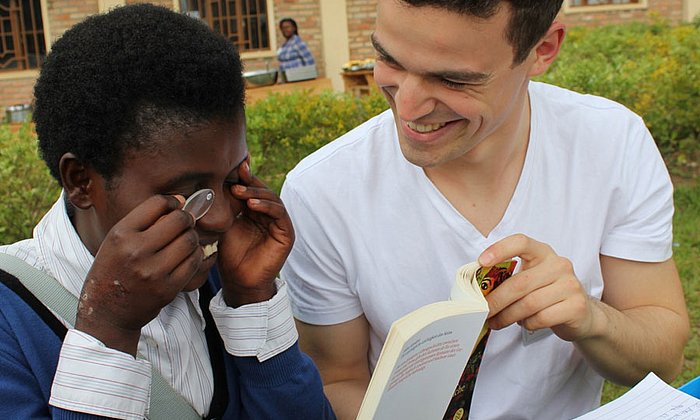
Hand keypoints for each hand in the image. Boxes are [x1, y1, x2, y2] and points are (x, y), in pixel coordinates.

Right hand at [76, 195, 200, 354]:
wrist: (107, 313)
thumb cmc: (113, 270)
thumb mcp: (116, 241)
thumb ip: (143, 220)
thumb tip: (179, 199)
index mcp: (120, 234)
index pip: (157, 203)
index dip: (171, 201)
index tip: (174, 206)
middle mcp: (136, 251)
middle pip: (179, 220)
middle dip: (186, 218)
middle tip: (185, 223)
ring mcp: (153, 271)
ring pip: (190, 240)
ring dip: (192, 237)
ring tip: (185, 240)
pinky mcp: (167, 289)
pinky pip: (194, 262)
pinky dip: (195, 255)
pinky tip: (187, 256)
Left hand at [216, 159, 294, 306]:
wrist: (238, 280)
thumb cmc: (229, 255)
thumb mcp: (225, 224)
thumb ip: (226, 205)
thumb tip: (217, 181)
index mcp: (255, 211)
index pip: (253, 189)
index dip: (245, 177)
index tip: (235, 166)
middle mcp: (269, 215)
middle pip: (263, 191)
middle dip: (250, 182)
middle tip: (235, 179)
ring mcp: (279, 224)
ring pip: (272, 199)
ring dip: (257, 193)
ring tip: (240, 192)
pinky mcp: (286, 233)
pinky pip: (280, 214)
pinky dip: (267, 206)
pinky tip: (252, 204)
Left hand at [480, 234, 593, 341]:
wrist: (582, 314)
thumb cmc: (547, 294)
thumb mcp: (531, 278)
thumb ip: (510, 278)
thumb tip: (479, 292)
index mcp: (543, 252)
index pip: (521, 242)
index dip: (500, 249)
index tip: (481, 262)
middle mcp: (559, 265)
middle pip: (519, 283)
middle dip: (496, 300)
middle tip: (482, 311)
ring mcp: (570, 285)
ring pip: (528, 304)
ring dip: (507, 316)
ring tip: (496, 322)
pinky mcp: (576, 307)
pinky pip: (541, 318)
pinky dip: (527, 323)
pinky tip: (523, 323)